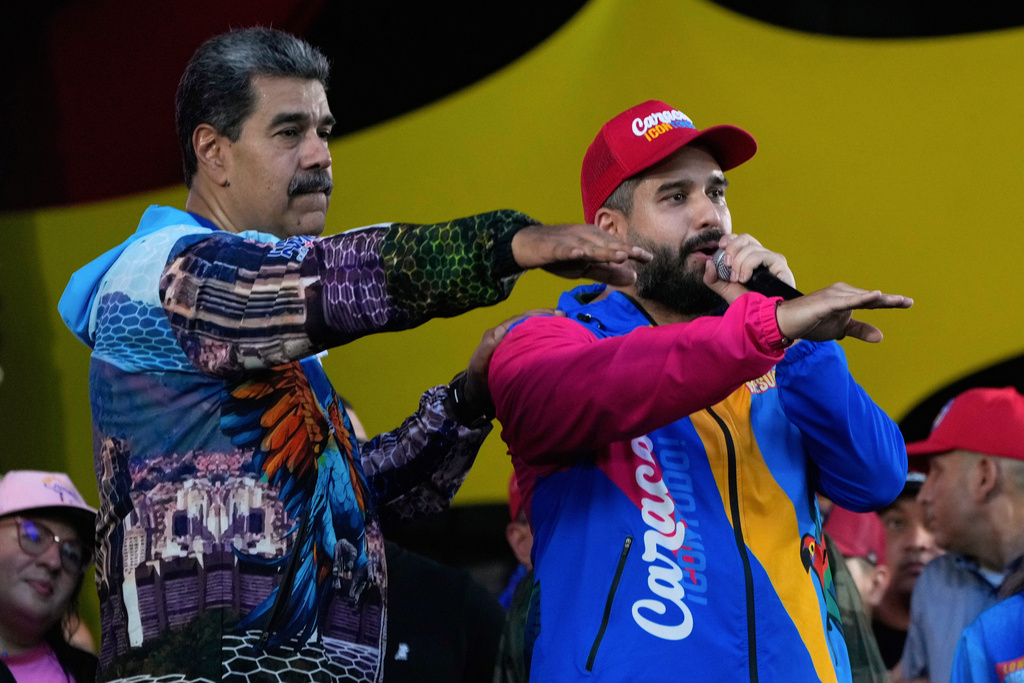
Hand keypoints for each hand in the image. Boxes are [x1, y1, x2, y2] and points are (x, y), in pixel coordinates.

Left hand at [463, 309, 564, 417]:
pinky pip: (537, 342)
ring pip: (535, 329)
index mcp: (498, 335)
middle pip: (530, 320)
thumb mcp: (478, 365)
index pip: (520, 320)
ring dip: (549, 324)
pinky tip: (561, 337)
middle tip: (564, 315)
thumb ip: (486, 349)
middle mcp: (508, 336)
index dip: (535, 315)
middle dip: (546, 316)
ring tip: (566, 322)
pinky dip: (548, 337)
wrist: (479, 397)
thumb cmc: (478, 380)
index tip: (552, 315)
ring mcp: (517, 344)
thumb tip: (501, 331)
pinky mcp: (524, 353)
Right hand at [510, 224, 652, 285]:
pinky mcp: (551, 248)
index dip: (632, 251)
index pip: (616, 246)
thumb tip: (635, 277)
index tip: (649, 258)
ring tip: (619, 256)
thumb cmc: (561, 255)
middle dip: (622, 249)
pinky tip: (578, 254)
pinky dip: (569, 251)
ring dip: (603, 251)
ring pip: (587, 247)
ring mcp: (568, 242)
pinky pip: (561, 250)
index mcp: (594, 241)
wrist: (529, 244)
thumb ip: (609, 272)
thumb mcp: (586, 267)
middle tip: (640, 255)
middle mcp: (584, 238)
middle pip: (605, 245)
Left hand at [702, 234, 795, 303]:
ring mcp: (772, 259)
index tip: (721, 246)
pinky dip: (748, 266)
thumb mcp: (725, 290)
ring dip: (739, 264)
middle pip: (746, 238)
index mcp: (750, 259)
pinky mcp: (780, 264)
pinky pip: (761, 256)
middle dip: (732, 249)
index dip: (730, 239)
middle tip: (727, 265)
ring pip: (751, 248)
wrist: (763, 317)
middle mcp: (762, 256)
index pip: (740, 239)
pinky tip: (746, 278)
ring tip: (738, 279)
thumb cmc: (749, 303)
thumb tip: (708, 262)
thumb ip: (713, 278)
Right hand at [774, 283, 912, 342]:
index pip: (871, 301)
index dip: (889, 302)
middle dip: (888, 301)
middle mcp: (842, 292)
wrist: (785, 323)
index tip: (907, 303)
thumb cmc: (811, 323)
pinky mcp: (826, 302)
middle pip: (869, 298)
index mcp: (846, 298)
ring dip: (879, 300)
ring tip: (897, 301)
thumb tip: (880, 336)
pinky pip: (847, 301)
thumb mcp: (840, 329)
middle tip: (907, 302)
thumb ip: (859, 330)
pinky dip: (862, 299)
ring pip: (861, 298)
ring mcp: (834, 296)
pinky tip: (876, 296)